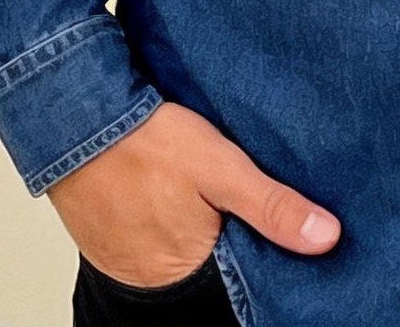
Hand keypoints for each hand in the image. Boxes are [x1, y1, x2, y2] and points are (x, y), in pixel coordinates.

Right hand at [46, 100, 341, 288]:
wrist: (72, 117)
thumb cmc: (144, 142)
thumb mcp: (221, 168)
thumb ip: (272, 206)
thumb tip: (327, 238)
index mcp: (190, 273)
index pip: (240, 282)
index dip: (262, 260)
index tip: (280, 239)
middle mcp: (158, 281)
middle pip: (213, 270)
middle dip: (233, 245)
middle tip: (243, 210)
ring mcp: (128, 262)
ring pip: (184, 255)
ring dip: (202, 232)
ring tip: (217, 202)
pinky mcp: (110, 239)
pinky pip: (153, 240)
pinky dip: (173, 223)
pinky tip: (182, 197)